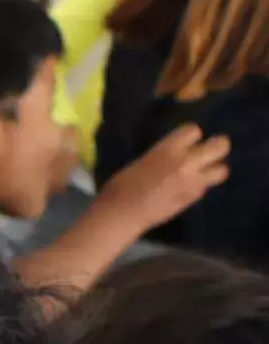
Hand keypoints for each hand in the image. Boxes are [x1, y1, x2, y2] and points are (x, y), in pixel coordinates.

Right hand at [96, 123, 231, 235]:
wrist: (122, 213)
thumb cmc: (122, 186)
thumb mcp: (143, 161)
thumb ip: (165, 156)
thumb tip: (175, 156)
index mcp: (168, 149)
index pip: (194, 130)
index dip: (192, 136)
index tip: (185, 142)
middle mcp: (186, 162)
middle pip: (220, 145)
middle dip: (217, 146)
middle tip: (207, 152)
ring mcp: (192, 181)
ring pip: (222, 170)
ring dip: (214, 170)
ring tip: (202, 173)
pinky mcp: (192, 198)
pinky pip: (205, 188)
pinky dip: (198, 187)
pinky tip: (184, 191)